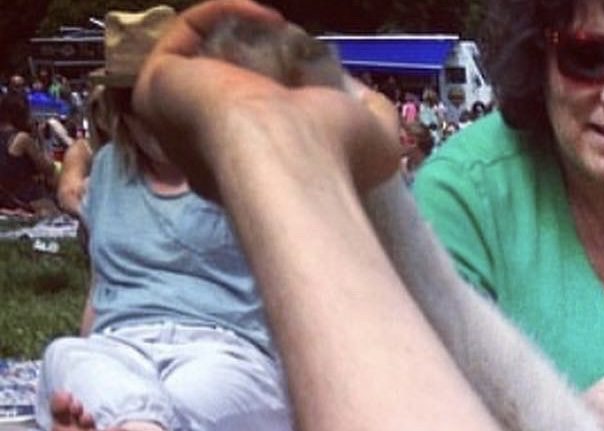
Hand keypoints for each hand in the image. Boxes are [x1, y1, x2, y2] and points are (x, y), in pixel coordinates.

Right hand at [134, 0, 399, 200]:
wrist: (291, 155)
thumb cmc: (334, 159)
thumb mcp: (375, 139)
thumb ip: (372, 114)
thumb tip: (365, 94)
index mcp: (256, 171)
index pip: (261, 125)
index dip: (286, 90)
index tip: (313, 74)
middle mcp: (213, 150)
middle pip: (229, 87)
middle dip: (258, 57)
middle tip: (290, 41)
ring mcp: (181, 119)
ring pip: (203, 58)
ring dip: (241, 33)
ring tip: (279, 25)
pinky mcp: (158, 84)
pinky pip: (186, 34)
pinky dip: (223, 13)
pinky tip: (265, 17)